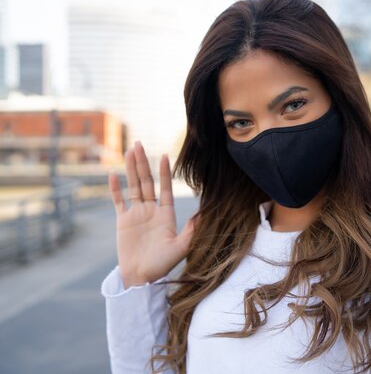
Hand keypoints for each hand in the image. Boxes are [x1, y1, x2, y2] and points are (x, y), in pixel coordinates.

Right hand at [108, 141, 195, 288]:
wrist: (141, 278)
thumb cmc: (162, 265)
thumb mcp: (181, 247)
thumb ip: (191, 230)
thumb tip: (206, 214)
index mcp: (165, 214)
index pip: (164, 188)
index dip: (164, 172)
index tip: (164, 156)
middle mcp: (150, 210)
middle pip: (146, 182)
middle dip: (142, 163)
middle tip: (140, 144)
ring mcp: (136, 214)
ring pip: (132, 186)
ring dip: (130, 169)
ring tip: (129, 151)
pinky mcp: (122, 221)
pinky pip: (118, 201)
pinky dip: (114, 189)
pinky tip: (113, 174)